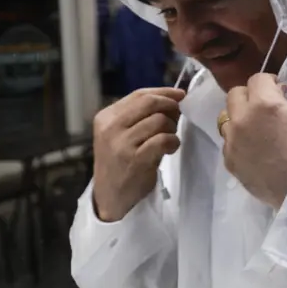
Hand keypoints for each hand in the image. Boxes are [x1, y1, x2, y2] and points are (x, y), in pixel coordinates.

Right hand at [92, 87, 184, 221]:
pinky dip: (173, 142)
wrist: (110, 195)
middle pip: (150, 103)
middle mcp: (111, 127)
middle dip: (170, 107)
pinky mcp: (136, 159)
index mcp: (106, 116)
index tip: (180, 95)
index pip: (139, 94)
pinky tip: (170, 149)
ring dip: (172, 128)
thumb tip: (172, 98)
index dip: (164, 92)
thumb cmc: (119, 161)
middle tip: (177, 118)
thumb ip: (138, 115)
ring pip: (159, 120)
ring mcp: (122, 144)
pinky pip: (164, 140)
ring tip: (168, 138)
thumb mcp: (119, 134)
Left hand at [222, 74, 286, 209]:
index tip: (275, 89)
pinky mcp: (229, 159)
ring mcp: (232, 140)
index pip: (257, 79)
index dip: (268, 82)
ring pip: (226, 119)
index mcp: (263, 103)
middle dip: (249, 96)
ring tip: (254, 130)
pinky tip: (253, 151)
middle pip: (234, 94)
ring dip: (239, 119)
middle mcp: (242, 118)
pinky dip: (238, 142)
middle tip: (262, 107)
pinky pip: (228, 143)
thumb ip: (280, 102)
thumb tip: (273, 94)